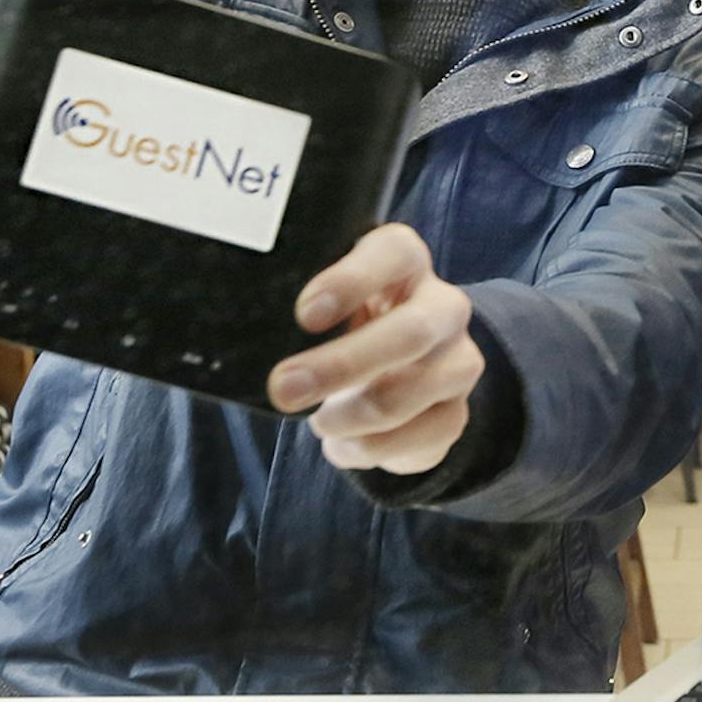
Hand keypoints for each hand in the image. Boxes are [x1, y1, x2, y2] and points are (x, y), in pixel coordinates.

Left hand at [268, 223, 483, 474]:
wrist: (393, 372)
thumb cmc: (342, 326)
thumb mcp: (322, 303)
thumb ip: (295, 308)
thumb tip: (243, 337)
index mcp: (404, 261)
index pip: (392, 254)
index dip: (351, 282)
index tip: (303, 315)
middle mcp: (443, 305)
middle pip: (410, 332)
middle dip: (341, 366)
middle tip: (283, 389)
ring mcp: (458, 360)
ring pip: (409, 393)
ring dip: (350, 417)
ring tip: (318, 422)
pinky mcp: (458, 412)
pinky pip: (417, 438)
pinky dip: (368, 448)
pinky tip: (344, 442)